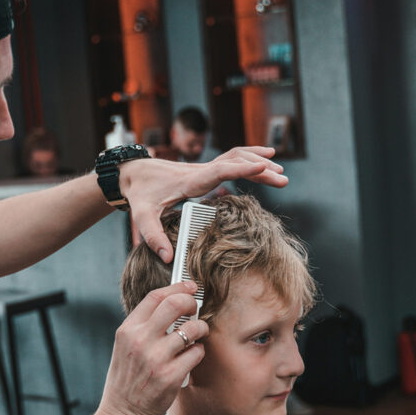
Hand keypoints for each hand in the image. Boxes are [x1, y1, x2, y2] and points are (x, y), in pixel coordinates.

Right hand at [97, 283, 207, 414]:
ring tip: (198, 335)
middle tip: (196, 309)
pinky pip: (196, 353)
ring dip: (200, 329)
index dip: (177, 287)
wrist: (122, 414)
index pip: (155, 296)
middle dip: (192, 302)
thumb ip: (144, 325)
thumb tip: (173, 303)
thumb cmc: (127, 379)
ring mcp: (155, 359)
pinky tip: (192, 357)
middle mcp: (140, 341)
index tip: (190, 287)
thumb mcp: (126, 346)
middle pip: (175, 304)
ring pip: (191, 329)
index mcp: (128, 330)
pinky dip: (199, 352)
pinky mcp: (170, 376)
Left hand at [120, 146, 287, 261]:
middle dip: (260, 168)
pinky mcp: (205, 170)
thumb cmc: (139, 194)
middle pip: (235, 161)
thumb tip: (168, 258)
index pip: (220, 170)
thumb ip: (153, 237)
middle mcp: (201, 170)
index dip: (242, 168)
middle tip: (283, 179)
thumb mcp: (142, 216)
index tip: (263, 167)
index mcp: (191, 180)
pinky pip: (231, 158)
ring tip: (281, 173)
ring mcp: (204, 168)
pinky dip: (249, 157)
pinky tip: (264, 160)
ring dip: (258, 161)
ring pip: (236, 156)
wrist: (132, 173)